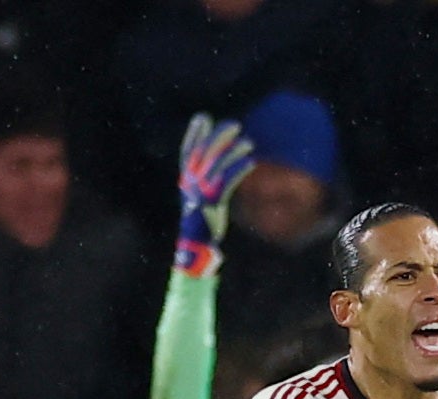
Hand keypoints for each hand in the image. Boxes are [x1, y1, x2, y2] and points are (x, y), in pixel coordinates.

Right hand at [176, 113, 254, 275]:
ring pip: (217, 164)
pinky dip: (238, 169)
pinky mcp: (212, 202)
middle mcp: (190, 181)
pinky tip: (251, 162)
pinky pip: (227, 181)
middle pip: (204, 151)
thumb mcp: (199, 196)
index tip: (202, 117)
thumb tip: (216, 164)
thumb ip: (204, 180)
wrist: (194, 242)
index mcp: (185, 178)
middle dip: (218, 136)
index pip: (187, 150)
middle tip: (234, 124)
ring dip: (233, 151)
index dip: (194, 133)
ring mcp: (200, 191)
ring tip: (249, 142)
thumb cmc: (200, 220)